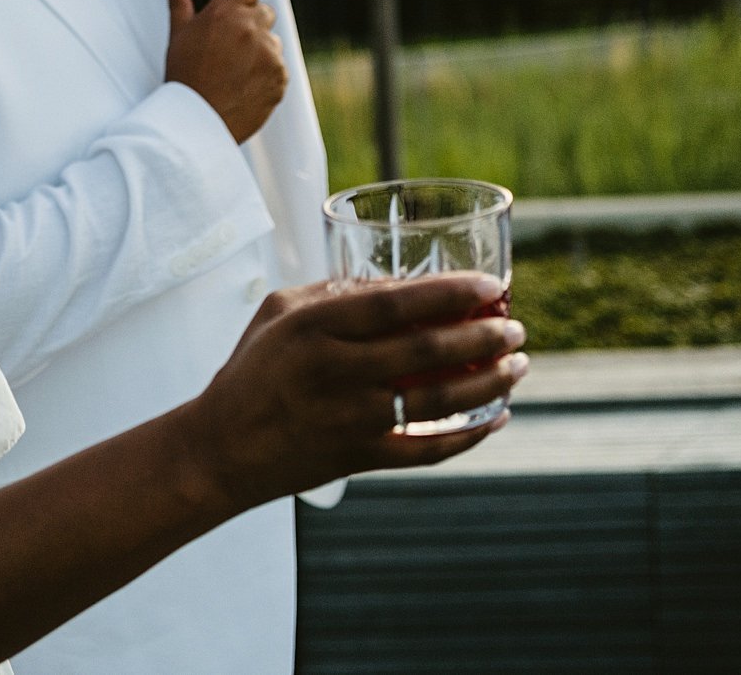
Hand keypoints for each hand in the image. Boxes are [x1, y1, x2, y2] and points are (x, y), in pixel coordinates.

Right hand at [161, 0, 287, 141]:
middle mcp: (251, 29)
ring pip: (272, 42)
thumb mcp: (178, 36)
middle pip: (264, 13)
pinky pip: (279, 68)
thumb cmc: (185, 79)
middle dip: (251, 25)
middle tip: (230, 46)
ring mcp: (269, 54)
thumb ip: (180, 2)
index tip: (235, 10)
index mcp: (226, 12)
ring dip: (260, 51)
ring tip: (235, 71)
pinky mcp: (281, 78)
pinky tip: (244, 85)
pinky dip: (267, 75)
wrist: (197, 123)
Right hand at [178, 275, 527, 507]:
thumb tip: (396, 282)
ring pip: (436, 401)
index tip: (491, 285)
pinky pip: (427, 450)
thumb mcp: (279, 312)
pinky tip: (497, 418)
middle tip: (514, 325)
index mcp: (314, 327)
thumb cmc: (252, 370)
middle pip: (426, 351)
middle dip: (482, 336)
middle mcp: (336, 372)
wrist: (222, 448)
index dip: (450, 293)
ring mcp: (350, 419)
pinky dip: (469, 437)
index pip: (395, 303)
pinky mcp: (360, 458)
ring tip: (518, 363)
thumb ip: (332, 292)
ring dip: (488, 382)